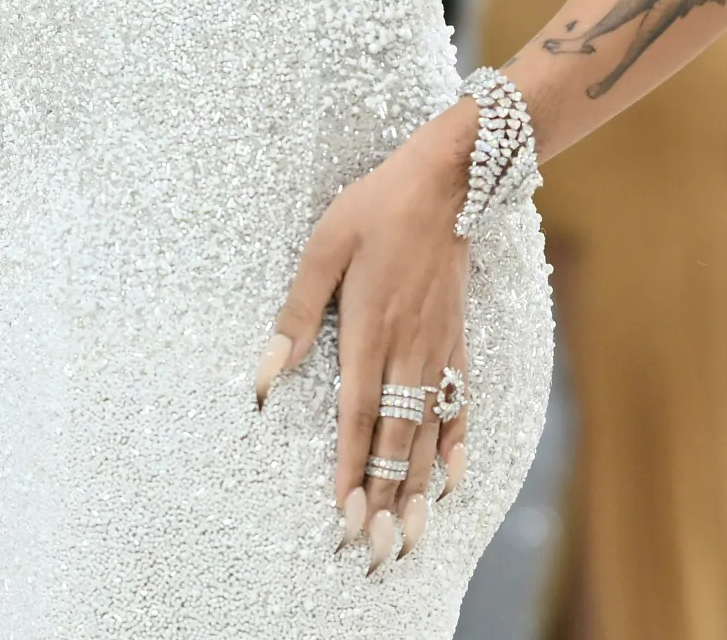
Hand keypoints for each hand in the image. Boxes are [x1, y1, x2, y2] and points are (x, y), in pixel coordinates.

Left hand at [255, 101, 475, 572]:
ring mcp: (438, 349)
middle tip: (375, 545)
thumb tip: (266, 372)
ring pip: (429, 432)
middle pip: (396, 438)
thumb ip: (297, 316)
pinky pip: (459, 404)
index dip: (350, 469)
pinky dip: (455, 445)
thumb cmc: (376, 210)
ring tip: (411, 531)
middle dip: (384, 495)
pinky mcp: (456, 340)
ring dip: (417, 485)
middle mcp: (408, 351)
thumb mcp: (323, 251)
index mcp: (370, 331)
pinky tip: (452, 478)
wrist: (447, 181)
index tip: (344, 514)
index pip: (358, 417)